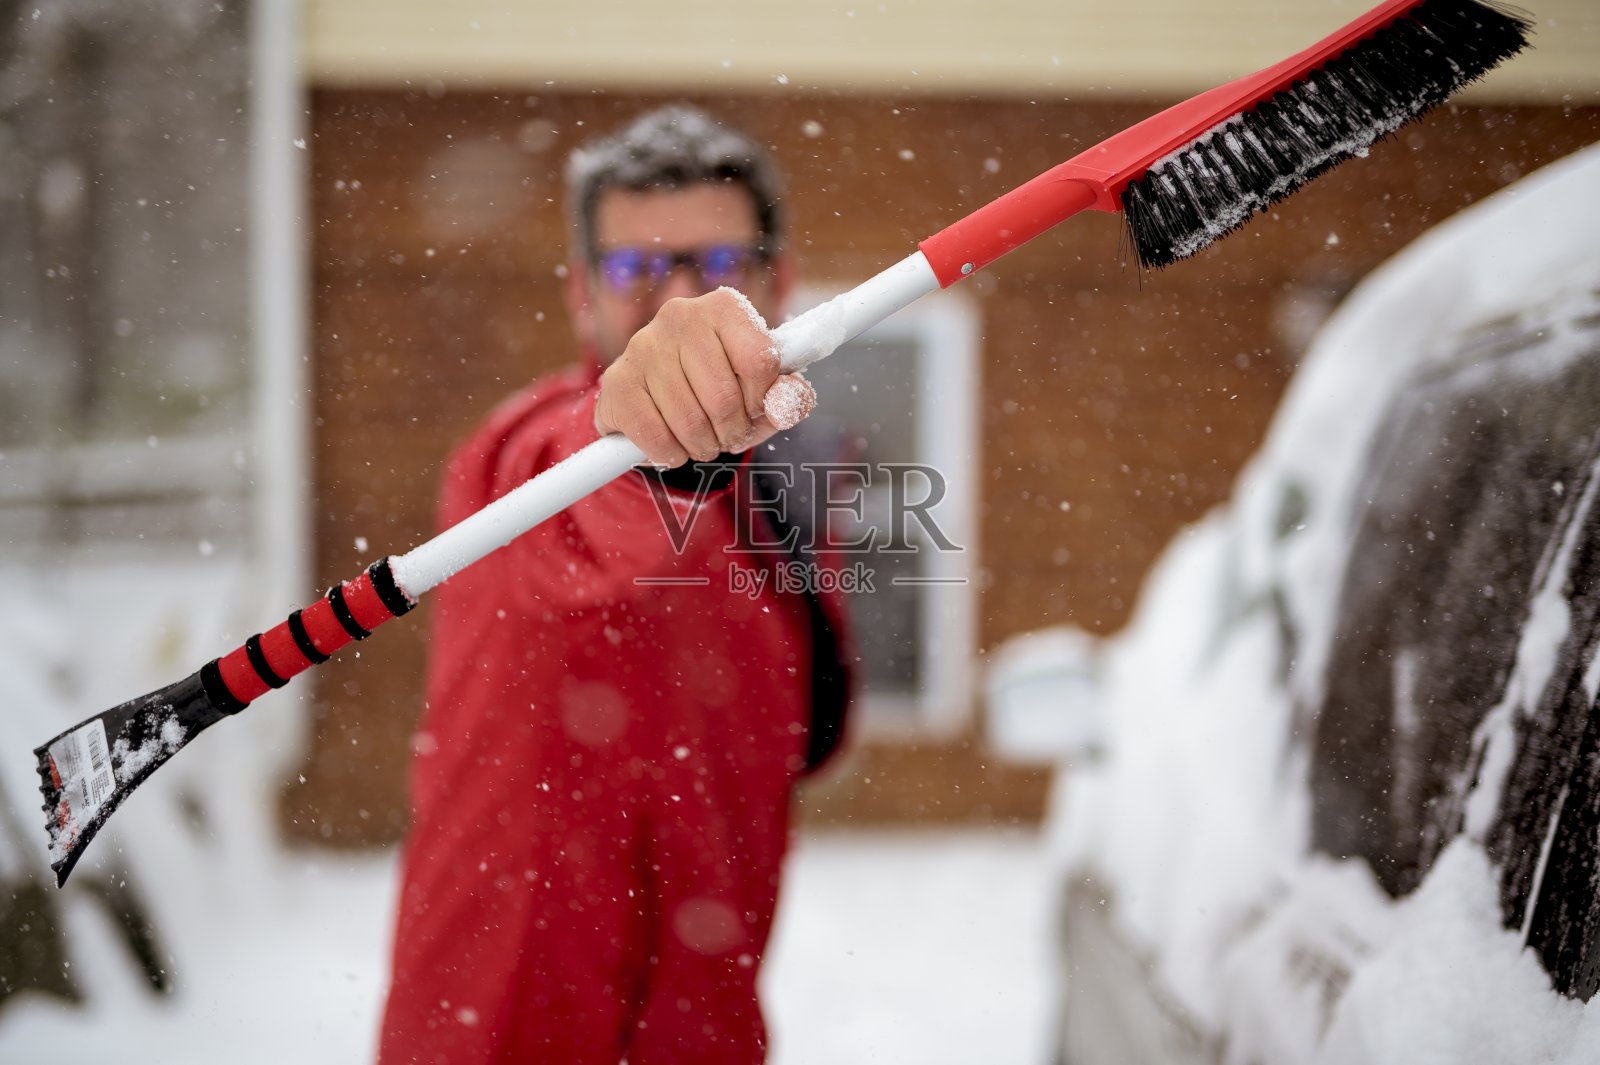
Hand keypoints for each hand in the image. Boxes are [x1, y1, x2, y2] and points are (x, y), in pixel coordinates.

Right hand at [593, 288, 816, 467]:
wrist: (654, 398)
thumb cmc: (717, 389)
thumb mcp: (761, 392)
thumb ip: (788, 397)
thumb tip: (786, 402)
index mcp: (724, 308)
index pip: (759, 361)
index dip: (761, 400)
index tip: (753, 408)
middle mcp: (681, 315)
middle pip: (723, 397)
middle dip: (731, 431)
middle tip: (726, 434)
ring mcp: (643, 345)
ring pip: (689, 422)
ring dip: (703, 446)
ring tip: (701, 439)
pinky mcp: (617, 381)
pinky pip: (655, 437)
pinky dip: (671, 454)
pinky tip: (672, 445)